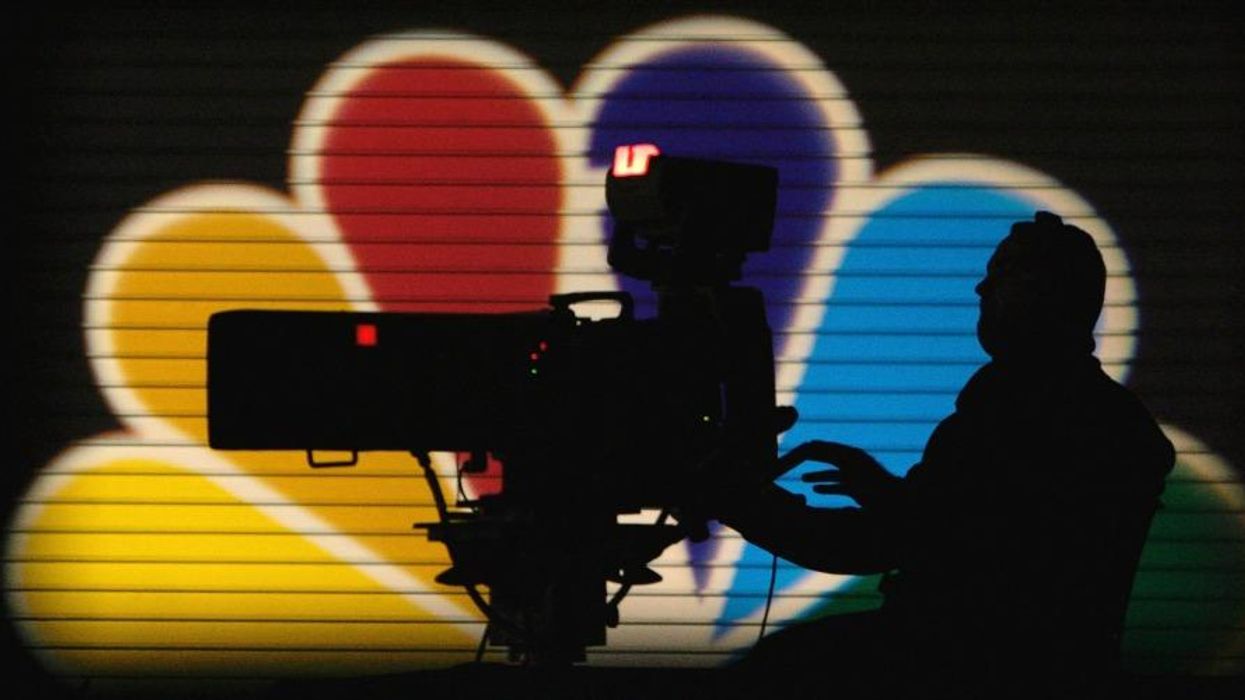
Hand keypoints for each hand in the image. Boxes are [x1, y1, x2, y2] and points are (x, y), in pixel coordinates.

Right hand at [783, 440, 900, 509]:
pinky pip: (838, 484)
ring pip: (828, 471)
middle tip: (781, 467)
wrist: (901, 502)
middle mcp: (850, 461)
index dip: (796, 457)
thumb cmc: (880, 489)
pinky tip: (814, 489)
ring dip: (813, 473)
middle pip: (819, 456)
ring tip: (800, 478)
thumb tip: (810, 446)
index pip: (814, 450)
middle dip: (799, 461)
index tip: (779, 466)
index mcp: (848, 454)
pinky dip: (825, 486)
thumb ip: (834, 460)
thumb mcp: (856, 473)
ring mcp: (855, 474)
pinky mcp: (859, 488)